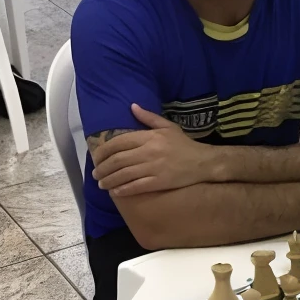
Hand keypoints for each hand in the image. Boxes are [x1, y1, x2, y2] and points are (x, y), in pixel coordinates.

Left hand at [91, 104, 224, 195]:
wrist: (203, 162)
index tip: (96, 157)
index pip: (118, 142)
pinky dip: (123, 190)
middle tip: (96, 174)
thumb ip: (148, 117)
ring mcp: (154, 168)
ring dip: (109, 180)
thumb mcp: (168, 127)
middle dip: (102, 168)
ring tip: (102, 184)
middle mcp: (149, 152)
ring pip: (123, 175)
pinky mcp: (159, 182)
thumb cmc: (184, 144)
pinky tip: (116, 192)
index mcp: (149, 137)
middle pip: (117, 160)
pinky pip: (136, 186)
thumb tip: (132, 106)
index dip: (103, 151)